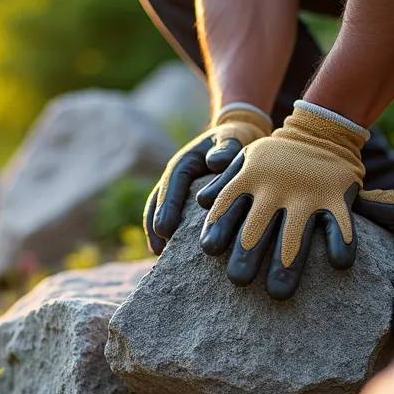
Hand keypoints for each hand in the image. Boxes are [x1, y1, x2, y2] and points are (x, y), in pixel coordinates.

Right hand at [143, 104, 272, 254]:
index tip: (164, 228)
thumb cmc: (236, 139)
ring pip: (160, 212)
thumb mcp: (234, 138)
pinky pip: (173, 219)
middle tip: (159, 249)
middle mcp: (176, 179)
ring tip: (160, 255)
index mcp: (185, 162)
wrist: (237, 138)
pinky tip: (170, 254)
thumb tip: (215, 162)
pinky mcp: (185, 203)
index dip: (166, 207)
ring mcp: (179, 192)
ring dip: (158, 233)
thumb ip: (226, 148)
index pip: (172, 184)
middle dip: (157, 225)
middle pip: (159, 201)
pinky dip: (170, 235)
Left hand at [196, 101, 367, 299]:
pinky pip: (339, 224)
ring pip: (294, 235)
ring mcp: (307, 194)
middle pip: (257, 228)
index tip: (209, 250)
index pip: (228, 207)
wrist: (321, 131)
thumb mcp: (245, 158)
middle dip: (246, 256)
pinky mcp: (336, 197)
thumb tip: (200, 201)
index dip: (218, 228)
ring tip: (277, 293)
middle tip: (238, 281)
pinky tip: (338, 264)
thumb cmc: (275, 155)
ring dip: (286, 265)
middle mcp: (276, 188)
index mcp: (250, 178)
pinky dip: (341, 243)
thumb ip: (223, 181)